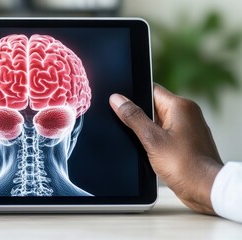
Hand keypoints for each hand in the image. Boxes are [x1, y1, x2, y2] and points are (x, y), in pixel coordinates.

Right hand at [109, 83, 223, 214]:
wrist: (205, 189)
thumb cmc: (185, 165)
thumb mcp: (152, 139)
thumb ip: (133, 117)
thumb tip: (117, 99)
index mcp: (180, 106)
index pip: (151, 89)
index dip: (133, 95)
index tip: (119, 104)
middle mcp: (186, 113)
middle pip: (153, 106)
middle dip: (139, 117)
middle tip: (131, 129)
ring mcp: (187, 127)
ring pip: (158, 121)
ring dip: (147, 131)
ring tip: (145, 144)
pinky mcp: (186, 141)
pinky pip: (164, 133)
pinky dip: (155, 140)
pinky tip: (152, 151)